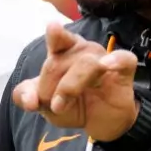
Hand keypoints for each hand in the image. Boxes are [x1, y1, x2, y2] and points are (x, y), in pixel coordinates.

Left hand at [12, 23, 139, 141]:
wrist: (98, 123)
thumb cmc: (71, 104)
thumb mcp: (43, 103)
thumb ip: (27, 96)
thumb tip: (29, 102)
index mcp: (61, 52)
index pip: (58, 39)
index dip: (56, 34)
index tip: (53, 28)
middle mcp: (82, 51)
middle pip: (60, 61)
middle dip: (49, 87)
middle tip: (52, 105)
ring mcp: (103, 58)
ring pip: (86, 64)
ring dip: (70, 86)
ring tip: (60, 105)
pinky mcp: (123, 70)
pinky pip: (123, 59)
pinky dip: (116, 60)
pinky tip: (107, 65)